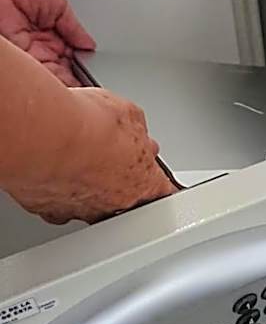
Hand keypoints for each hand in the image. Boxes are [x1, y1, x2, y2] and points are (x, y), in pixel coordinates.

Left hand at [0, 0, 95, 86]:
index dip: (83, 64)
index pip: (71, 55)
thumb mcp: (61, 4)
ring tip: (84, 83)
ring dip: (67, 80)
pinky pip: (39, 73)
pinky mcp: (19, 57)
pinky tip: (67, 81)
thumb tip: (89, 44)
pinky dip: (53, 79)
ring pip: (52, 74)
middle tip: (91, 80)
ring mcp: (29, 51)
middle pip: (63, 67)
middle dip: (77, 75)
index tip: (94, 72)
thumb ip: (75, 29)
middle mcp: (40, 44)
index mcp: (52, 31)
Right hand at [5, 87, 175, 223]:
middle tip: (105, 156)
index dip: (156, 182)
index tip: (154, 177)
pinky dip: (55, 187)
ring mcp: (81, 210)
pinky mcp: (49, 209)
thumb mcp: (128, 113)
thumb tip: (133, 126)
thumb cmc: (89, 127)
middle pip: (123, 199)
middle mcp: (114, 203)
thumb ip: (136, 128)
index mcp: (143, 182)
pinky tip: (52, 167)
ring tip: (75, 158)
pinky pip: (56, 201)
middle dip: (117, 181)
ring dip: (84, 184)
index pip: (161, 191)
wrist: (46, 137)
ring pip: (87, 202)